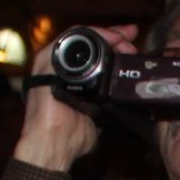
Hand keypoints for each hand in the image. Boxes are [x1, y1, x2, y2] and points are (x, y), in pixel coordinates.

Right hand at [12, 24, 137, 170]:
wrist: (53, 145)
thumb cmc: (71, 137)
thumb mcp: (96, 117)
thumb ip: (105, 104)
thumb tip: (125, 104)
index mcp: (69, 77)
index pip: (93, 53)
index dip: (113, 45)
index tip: (132, 46)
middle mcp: (57, 67)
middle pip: (88, 41)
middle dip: (113, 36)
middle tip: (132, 36)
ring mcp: (50, 63)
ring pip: (79, 36)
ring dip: (105, 34)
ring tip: (125, 39)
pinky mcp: (46, 62)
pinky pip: (69, 39)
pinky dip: (91, 35)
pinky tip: (109, 38)